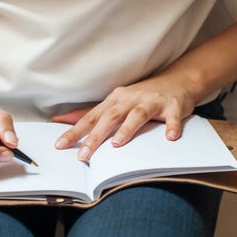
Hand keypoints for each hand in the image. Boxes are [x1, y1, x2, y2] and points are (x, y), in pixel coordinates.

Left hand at [52, 74, 196, 161]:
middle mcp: (130, 99)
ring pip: (137, 115)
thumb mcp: (114, 102)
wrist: (176, 81)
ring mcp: (152, 101)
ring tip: (117, 144)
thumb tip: (60, 120)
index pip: (91, 117)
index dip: (75, 131)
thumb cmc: (140, 96)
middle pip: (110, 117)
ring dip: (127, 129)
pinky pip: (172, 117)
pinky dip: (171, 126)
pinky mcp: (173, 106)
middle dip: (95, 136)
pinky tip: (170, 137)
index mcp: (114, 100)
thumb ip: (90, 113)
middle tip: (83, 155)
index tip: (60, 145)